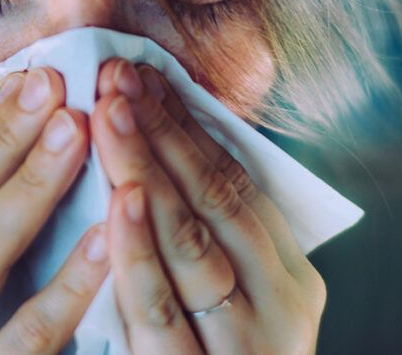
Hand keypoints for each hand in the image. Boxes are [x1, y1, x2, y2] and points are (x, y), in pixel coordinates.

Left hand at [91, 59, 326, 353]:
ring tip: (110, 111)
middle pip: (216, 200)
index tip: (138, 73)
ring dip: (149, 171)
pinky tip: (120, 202)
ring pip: (193, 245)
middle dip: (162, 131)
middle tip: (115, 73)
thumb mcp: (231, 298)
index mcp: (291, 275)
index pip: (235, 180)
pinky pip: (163, 313)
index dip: (184, 123)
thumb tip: (157, 147)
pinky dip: (141, 253)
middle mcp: (283, 305)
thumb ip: (203, 235)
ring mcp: (247, 346)